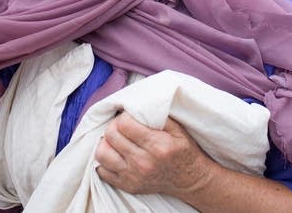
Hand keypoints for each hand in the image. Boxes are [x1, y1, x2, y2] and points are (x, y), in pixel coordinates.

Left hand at [94, 112, 211, 196]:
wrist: (190, 179)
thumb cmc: (183, 151)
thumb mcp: (178, 129)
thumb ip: (158, 115)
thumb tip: (137, 105)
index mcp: (157, 145)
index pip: (124, 124)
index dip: (124, 116)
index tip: (130, 117)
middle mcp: (143, 162)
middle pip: (111, 136)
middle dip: (114, 126)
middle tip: (122, 125)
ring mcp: (133, 176)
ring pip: (102, 154)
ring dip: (106, 143)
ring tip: (116, 140)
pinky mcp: (127, 186)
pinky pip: (102, 172)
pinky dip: (106, 161)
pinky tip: (115, 154)